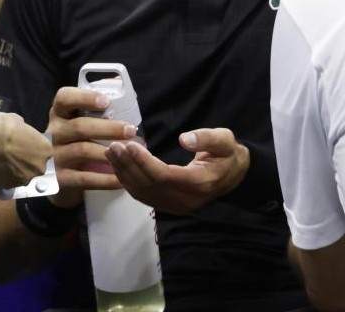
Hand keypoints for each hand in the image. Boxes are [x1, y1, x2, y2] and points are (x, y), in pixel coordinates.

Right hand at [0, 110, 52, 188]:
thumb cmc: (2, 127)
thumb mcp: (17, 121)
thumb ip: (23, 130)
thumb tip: (20, 131)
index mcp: (46, 150)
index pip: (43, 151)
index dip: (33, 148)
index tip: (24, 145)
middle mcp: (39, 167)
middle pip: (35, 166)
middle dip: (26, 162)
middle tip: (13, 154)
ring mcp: (24, 179)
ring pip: (21, 176)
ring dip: (14, 171)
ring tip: (1, 161)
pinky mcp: (8, 186)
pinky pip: (7, 182)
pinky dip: (2, 177)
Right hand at [46, 86, 133, 207]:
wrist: (61, 178)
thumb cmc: (78, 142)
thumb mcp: (80, 123)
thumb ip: (96, 113)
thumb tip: (127, 100)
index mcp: (60, 113)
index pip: (64, 98)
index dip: (84, 98)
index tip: (106, 101)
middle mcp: (54, 132)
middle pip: (79, 126)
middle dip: (108, 128)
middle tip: (130, 130)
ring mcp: (54, 156)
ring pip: (82, 150)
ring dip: (109, 152)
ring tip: (129, 154)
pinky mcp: (59, 179)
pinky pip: (84, 178)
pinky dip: (105, 179)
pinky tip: (121, 179)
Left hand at [105, 128, 249, 215]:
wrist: (232, 176)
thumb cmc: (227, 155)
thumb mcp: (225, 141)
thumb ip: (207, 139)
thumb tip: (184, 138)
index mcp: (199, 183)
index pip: (164, 175)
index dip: (144, 162)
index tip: (130, 145)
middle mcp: (185, 199)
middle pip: (149, 185)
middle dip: (129, 166)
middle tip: (114, 146)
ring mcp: (176, 206)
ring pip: (143, 193)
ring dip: (124, 174)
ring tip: (111, 153)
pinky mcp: (169, 206)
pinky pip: (144, 197)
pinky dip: (129, 183)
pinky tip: (119, 168)